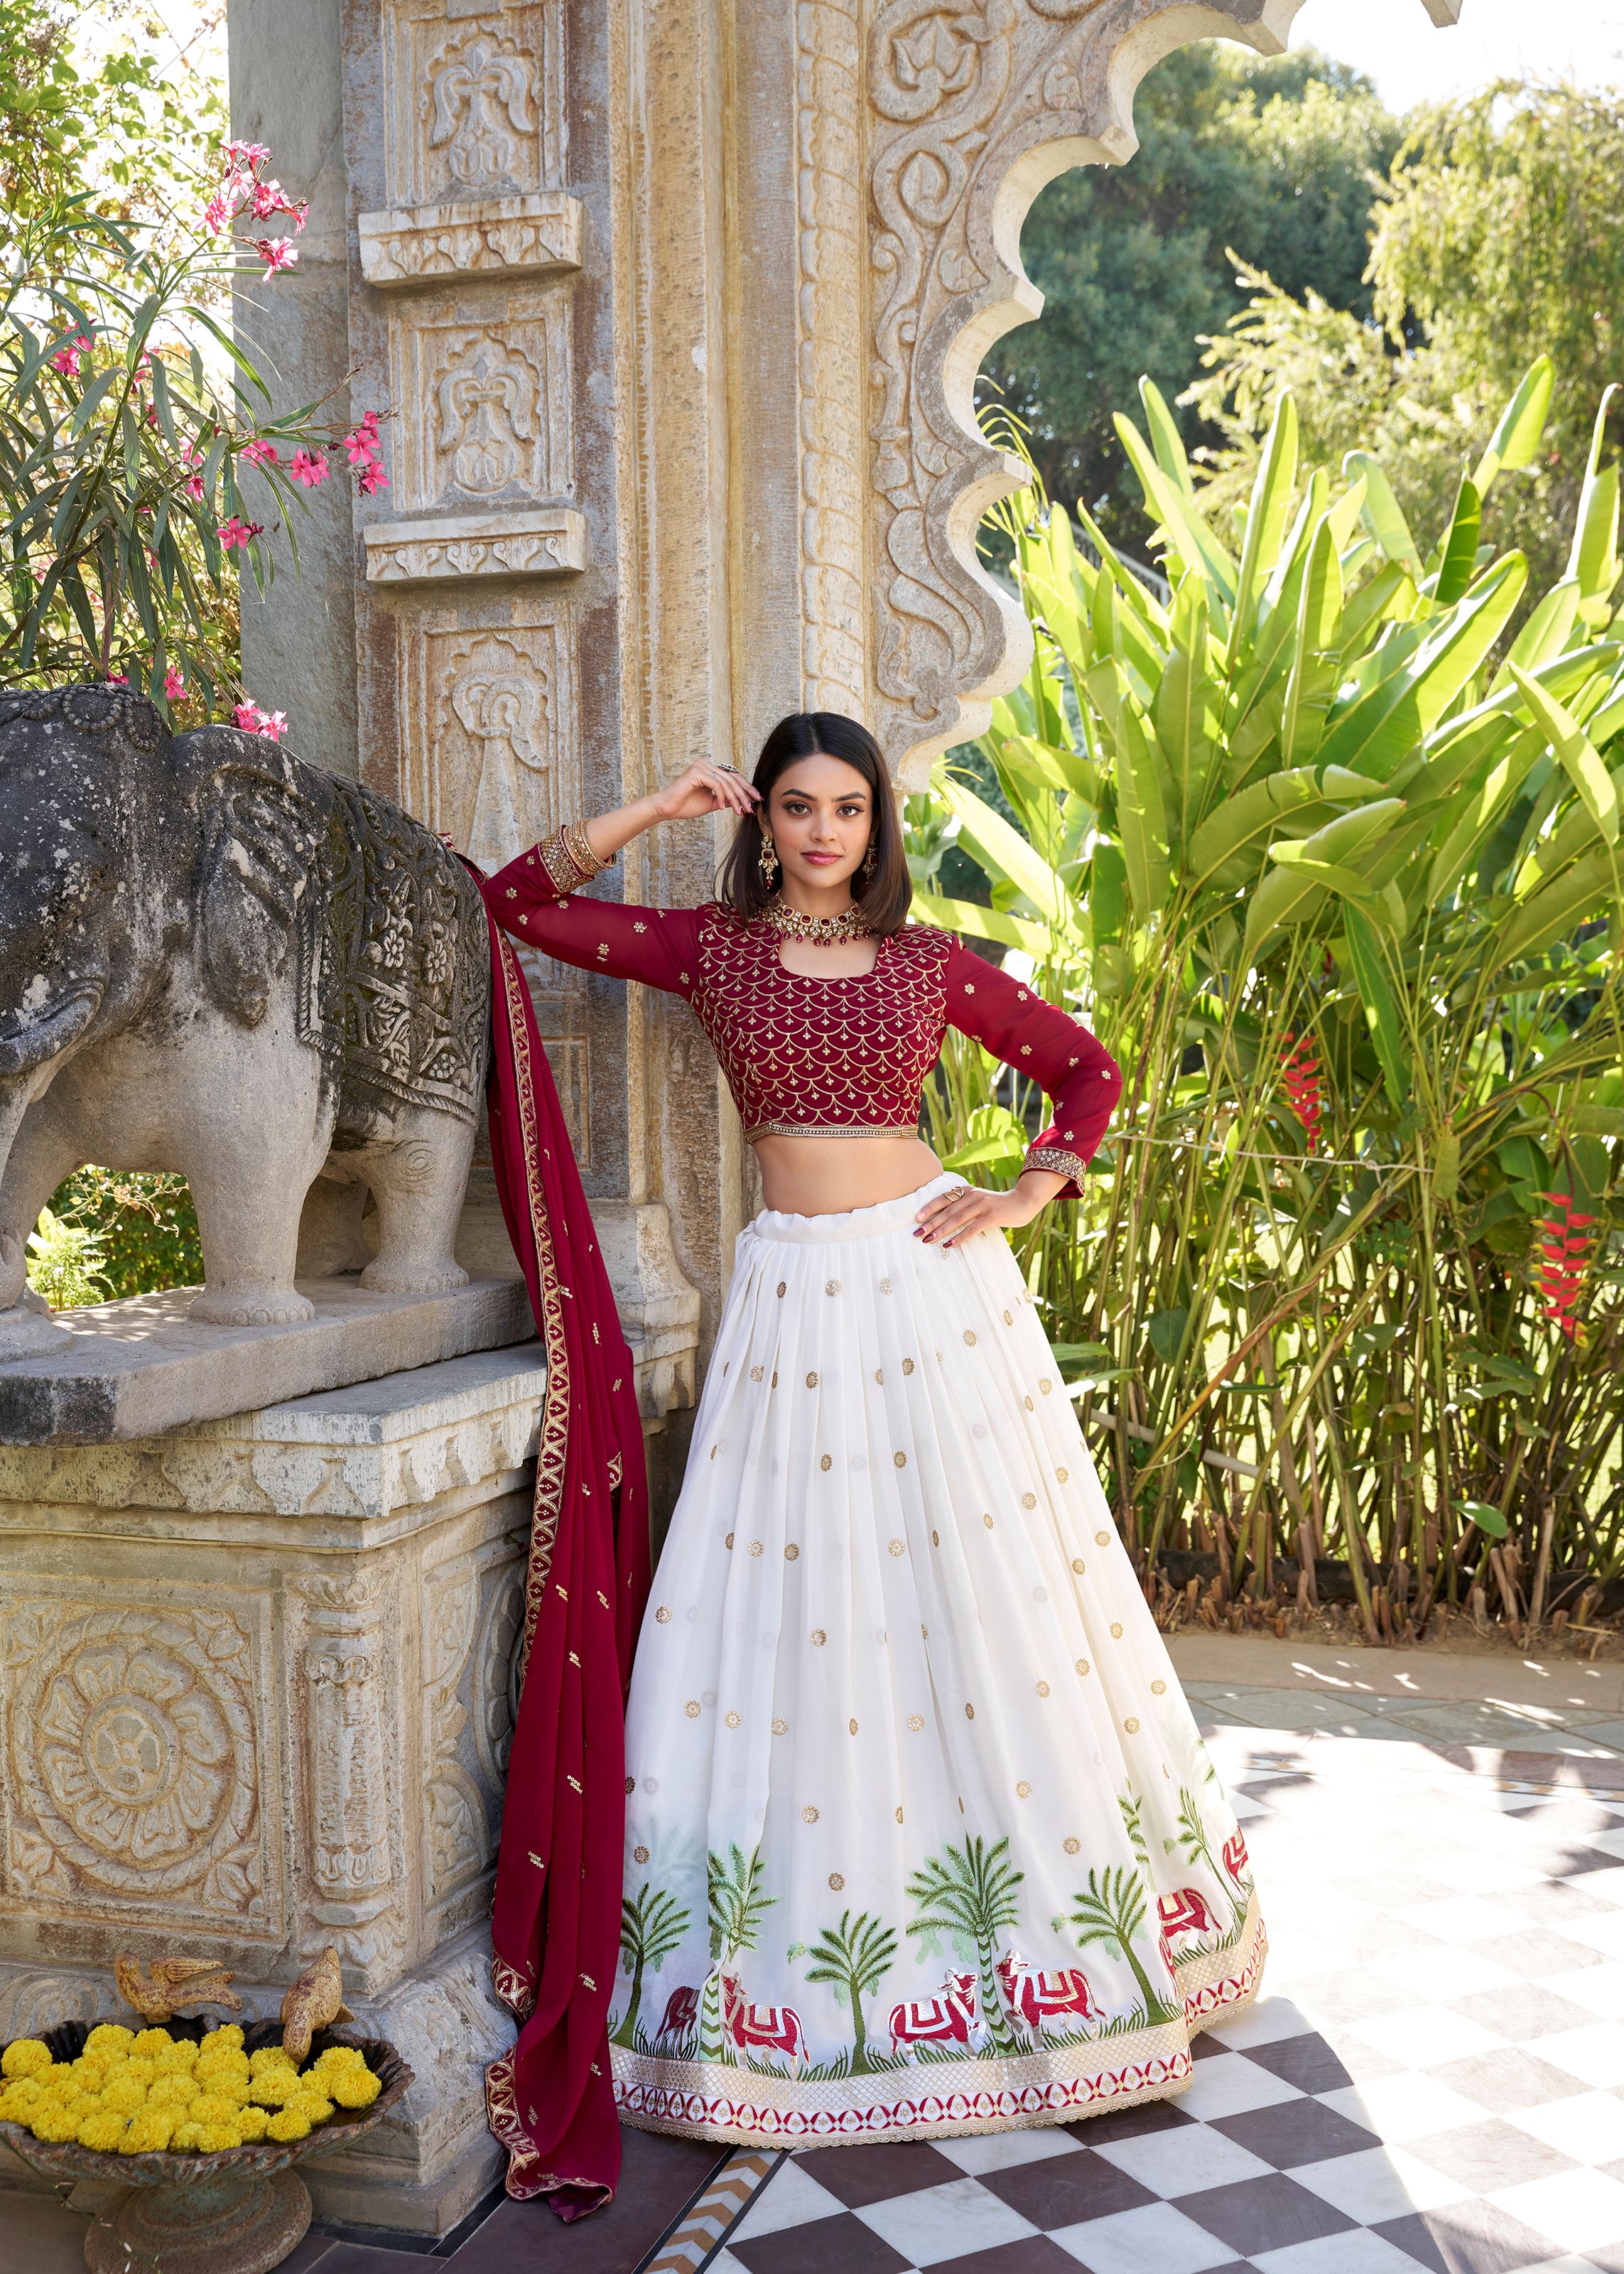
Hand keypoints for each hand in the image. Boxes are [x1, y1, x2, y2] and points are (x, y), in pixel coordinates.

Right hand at [650, 761, 761, 822]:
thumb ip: (726, 799)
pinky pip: (716, 784)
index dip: (746, 788)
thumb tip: (743, 801)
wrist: (668, 809)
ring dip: (735, 798)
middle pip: (732, 779)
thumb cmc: (686, 805)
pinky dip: (721, 796)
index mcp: (710, 770)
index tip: (757, 799)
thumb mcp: (712, 803)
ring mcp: (701, 766)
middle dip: (743, 795)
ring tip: (739, 811)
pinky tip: (721, 807)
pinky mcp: (696, 772)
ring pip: (726, 782)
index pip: (733, 777)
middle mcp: (706, 764)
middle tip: (750, 809)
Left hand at [914, 1171, 1064, 1247]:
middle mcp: (972, 1195)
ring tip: (928, 1240)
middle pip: (947, 1211)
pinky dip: (960, 1237)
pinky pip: (972, 1228)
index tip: (916, 1218)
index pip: (943, 1199)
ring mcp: (982, 1205)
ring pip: (957, 1219)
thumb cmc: (997, 1204)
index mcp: (966, 1190)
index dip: (929, 1208)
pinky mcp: (991, 1215)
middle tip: (917, 1234)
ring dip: (941, 1231)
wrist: (1022, 1201)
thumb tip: (942, 1220)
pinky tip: (949, 1245)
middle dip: (930, 1223)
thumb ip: (963, 1205)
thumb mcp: (977, 1200)